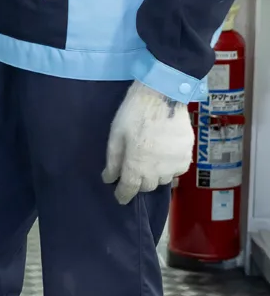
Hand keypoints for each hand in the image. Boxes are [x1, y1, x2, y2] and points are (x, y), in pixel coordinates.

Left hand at [102, 81, 193, 204]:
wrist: (163, 97)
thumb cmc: (134, 113)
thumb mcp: (116, 134)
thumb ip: (113, 159)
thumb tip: (108, 178)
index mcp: (136, 166)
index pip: (129, 189)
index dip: (123, 195)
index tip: (119, 197)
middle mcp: (157, 172)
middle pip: (147, 186)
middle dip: (138, 182)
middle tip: (133, 169)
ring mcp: (175, 166)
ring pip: (163, 179)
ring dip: (154, 174)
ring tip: (149, 159)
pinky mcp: (187, 157)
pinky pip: (176, 170)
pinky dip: (169, 167)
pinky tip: (164, 155)